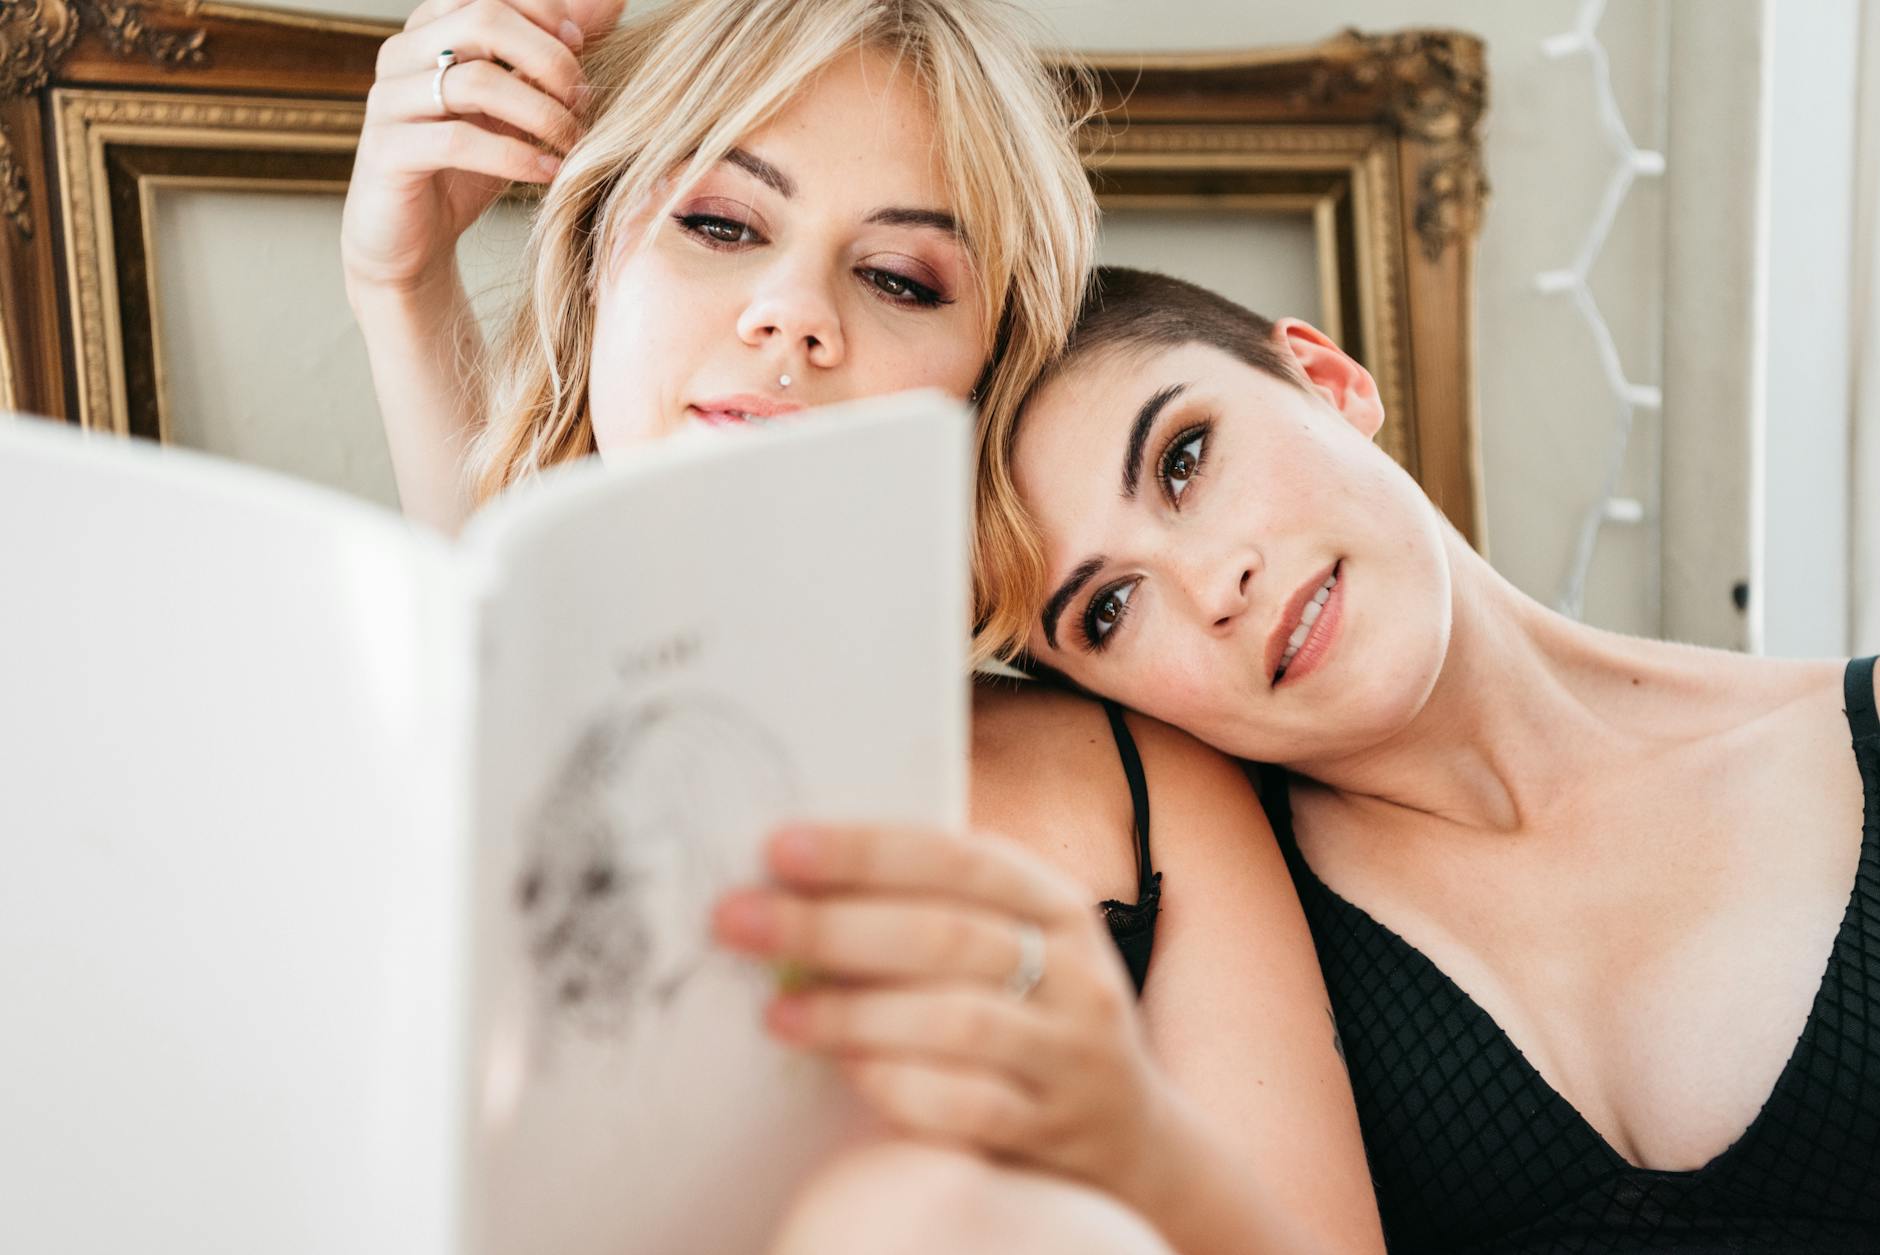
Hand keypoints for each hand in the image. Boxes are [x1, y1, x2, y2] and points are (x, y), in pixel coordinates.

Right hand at [340, 0, 624, 294]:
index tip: (583, 47)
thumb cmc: (472, 163)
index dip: (546, 11)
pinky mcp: (387, 151)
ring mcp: (390, 100)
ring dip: (542, 114)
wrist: (415, 238)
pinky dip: (516, 157)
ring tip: (573, 142)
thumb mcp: (521, 101)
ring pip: (475, 81)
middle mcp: (404, 52)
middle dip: (550, 59)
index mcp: (432, 26)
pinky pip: (458, 142)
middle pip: (484, 19)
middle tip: (584, 100)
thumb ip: (555, 50)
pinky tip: (549, 173)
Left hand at [712, 823, 1177, 1205]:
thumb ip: (934, 910)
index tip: (777, 849)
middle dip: (829, 925)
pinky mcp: (1052, 1129)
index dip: (864, 851)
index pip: (957, 858)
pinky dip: (899, 1085)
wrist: (1130, 1137)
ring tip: (777, 1012)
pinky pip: (969, 1106)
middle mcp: (1075, 971)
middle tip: (738, 922)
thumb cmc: (1032, 1020)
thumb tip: (797, 880)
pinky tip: (846, 1072)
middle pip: (944, 937)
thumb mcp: (1013, 947)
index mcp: (1055, 903)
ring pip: (956, 1022)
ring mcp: (1071, 1054)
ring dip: (853, 1013)